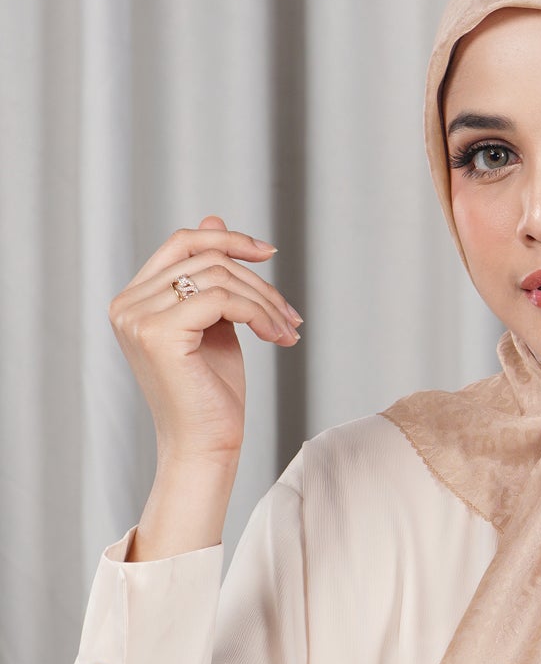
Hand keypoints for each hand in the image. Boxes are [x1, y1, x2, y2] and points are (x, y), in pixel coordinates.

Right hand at [108, 215, 302, 461]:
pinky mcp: (158, 333)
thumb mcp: (216, 323)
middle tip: (291, 316)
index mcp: (134, 299)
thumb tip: (215, 217)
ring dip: (264, 301)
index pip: (182, 243)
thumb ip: (212, 277)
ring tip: (287, 330)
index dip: (227, 238)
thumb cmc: (211, 394)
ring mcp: (138, 317)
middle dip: (258, 281)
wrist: (205, 447)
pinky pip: (222, 299)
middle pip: (206, 258)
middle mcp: (127, 304)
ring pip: (219, 277)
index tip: (269, 254)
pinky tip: (277, 337)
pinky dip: (259, 313)